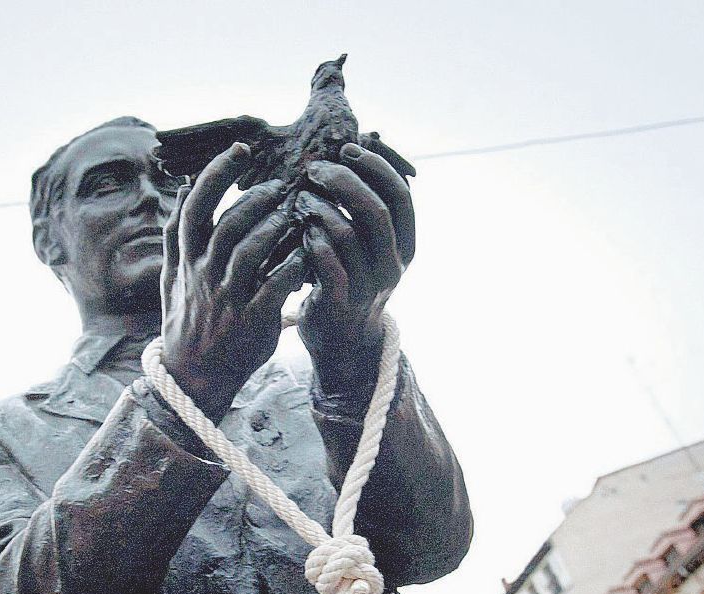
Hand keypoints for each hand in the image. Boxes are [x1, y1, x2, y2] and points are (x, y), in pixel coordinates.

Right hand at [160, 143, 307, 421]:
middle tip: (281, 185)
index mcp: (185, 258)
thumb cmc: (188, 321)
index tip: (241, 150)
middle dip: (257, 198)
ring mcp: (227, 295)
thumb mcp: (172, 278)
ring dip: (276, 226)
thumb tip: (181, 192)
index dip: (218, 173)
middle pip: (228, 222)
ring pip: (251, 248)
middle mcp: (203, 272)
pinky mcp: (252, 317)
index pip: (196, 204)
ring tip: (295, 213)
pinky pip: (276, 284)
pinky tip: (309, 252)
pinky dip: (294, 264)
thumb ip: (175, 236)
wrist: (194, 376)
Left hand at [295, 141, 415, 401]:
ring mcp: (368, 286)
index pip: (401, 193)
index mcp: (406, 244)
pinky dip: (310, 239)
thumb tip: (366, 142)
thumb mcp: (371, 244)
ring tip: (298, 197)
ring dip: (319, 208)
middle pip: (375, 210)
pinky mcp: (341, 302)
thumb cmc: (350, 278)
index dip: (376, 165)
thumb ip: (369, 205)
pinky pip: (326, 262)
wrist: (343, 341)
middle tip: (314, 168)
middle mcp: (393, 265)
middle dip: (343, 180)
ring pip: (347, 234)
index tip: (347, 146)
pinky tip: (297, 228)